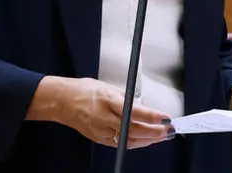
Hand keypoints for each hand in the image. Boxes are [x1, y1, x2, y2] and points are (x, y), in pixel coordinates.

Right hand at [30, 76, 173, 148]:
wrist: (62, 101)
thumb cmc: (84, 90)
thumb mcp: (108, 87)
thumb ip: (127, 98)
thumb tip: (143, 107)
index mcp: (107, 100)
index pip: (135, 112)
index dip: (152, 117)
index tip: (165, 118)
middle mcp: (104, 117)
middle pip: (134, 129)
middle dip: (155, 131)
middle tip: (169, 130)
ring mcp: (100, 130)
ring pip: (129, 140)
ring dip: (148, 139)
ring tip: (162, 136)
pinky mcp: (98, 138)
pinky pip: (120, 144)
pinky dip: (135, 143)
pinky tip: (145, 140)